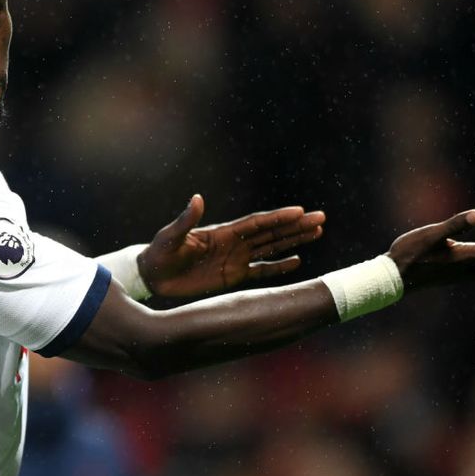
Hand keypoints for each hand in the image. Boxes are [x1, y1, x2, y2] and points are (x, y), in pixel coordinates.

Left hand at [138, 194, 325, 297]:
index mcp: (223, 232)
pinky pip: (261, 271)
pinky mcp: (233, 276)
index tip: (301, 211)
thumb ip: (186, 220)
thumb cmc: (159, 253)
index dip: (279, 217)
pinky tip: (297, 261)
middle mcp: (234, 243)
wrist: (153, 275)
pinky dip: (279, 267)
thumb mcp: (171, 236)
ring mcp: (236, 259)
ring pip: (272, 247)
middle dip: (295, 226)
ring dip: (293, 240)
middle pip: (271, 232)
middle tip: (321, 219)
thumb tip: (197, 198)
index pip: (257, 223)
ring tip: (317, 232)